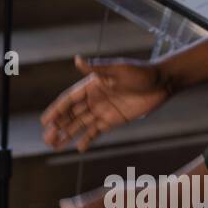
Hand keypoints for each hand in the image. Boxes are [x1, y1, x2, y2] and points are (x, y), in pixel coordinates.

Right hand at [41, 55, 170, 151]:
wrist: (162, 82)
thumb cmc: (141, 72)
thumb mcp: (119, 69)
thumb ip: (97, 67)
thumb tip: (76, 60)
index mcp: (91, 85)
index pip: (69, 100)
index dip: (56, 110)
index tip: (44, 121)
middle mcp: (94, 98)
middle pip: (71, 114)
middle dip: (58, 126)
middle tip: (46, 138)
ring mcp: (103, 110)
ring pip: (80, 124)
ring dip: (67, 134)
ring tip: (54, 145)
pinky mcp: (114, 119)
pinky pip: (97, 131)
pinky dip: (87, 139)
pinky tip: (78, 148)